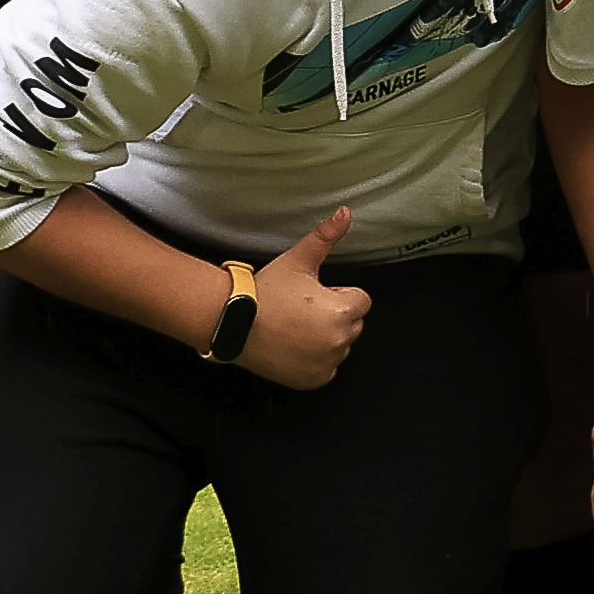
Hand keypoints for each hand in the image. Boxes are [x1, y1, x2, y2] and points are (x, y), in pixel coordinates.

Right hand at [234, 207, 369, 387]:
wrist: (233, 322)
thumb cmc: (266, 292)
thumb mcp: (298, 260)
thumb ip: (326, 237)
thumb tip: (345, 213)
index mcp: (342, 311)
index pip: (360, 300)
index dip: (337, 294)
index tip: (313, 295)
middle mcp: (338, 341)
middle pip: (353, 324)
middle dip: (334, 316)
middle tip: (301, 310)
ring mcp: (326, 363)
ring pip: (340, 346)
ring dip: (325, 338)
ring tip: (294, 327)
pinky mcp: (313, 380)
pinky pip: (327, 369)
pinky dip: (315, 361)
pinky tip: (293, 346)